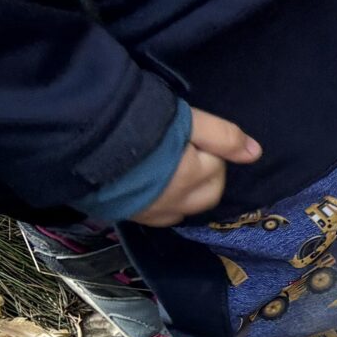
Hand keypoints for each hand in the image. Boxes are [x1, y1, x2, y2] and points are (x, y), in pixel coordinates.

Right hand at [132, 110, 261, 228]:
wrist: (79, 136)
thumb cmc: (138, 121)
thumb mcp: (186, 119)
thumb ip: (223, 136)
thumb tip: (256, 153)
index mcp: (192, 176)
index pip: (217, 168)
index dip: (209, 150)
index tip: (193, 137)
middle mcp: (174, 201)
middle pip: (206, 194)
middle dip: (205, 174)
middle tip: (186, 151)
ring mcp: (149, 212)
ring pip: (183, 209)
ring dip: (186, 193)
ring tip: (172, 170)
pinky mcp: (126, 215)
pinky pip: (158, 217)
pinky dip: (164, 204)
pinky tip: (155, 189)